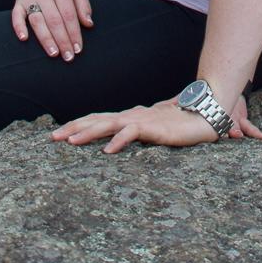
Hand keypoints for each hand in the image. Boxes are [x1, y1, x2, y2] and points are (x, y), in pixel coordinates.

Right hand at [13, 0, 92, 60]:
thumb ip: (83, 6)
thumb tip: (88, 24)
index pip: (69, 15)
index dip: (74, 33)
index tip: (78, 49)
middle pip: (54, 20)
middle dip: (62, 40)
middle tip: (68, 57)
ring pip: (37, 20)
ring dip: (45, 38)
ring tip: (53, 53)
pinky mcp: (18, 2)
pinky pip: (16, 15)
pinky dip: (19, 27)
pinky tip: (24, 38)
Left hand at [51, 94, 261, 152]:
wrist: (209, 112)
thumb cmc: (186, 121)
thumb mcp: (160, 129)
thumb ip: (145, 131)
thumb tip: (131, 136)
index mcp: (132, 117)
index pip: (100, 120)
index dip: (80, 125)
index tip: (62, 134)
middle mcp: (133, 116)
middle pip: (97, 120)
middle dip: (74, 128)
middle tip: (52, 137)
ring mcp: (142, 119)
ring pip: (109, 124)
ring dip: (88, 132)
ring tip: (69, 141)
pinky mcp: (154, 126)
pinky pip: (132, 133)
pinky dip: (118, 140)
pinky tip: (107, 151)